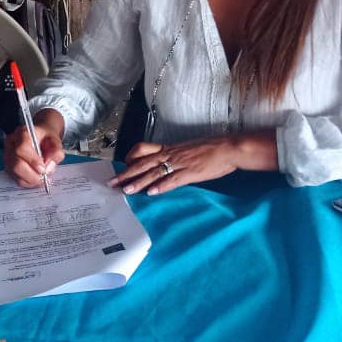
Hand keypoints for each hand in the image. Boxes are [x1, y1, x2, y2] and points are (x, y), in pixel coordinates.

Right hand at [3, 120, 64, 187]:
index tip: (44, 168)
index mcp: (22, 133)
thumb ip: (56, 152)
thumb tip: (48, 166)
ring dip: (31, 180)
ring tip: (44, 178)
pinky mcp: (9, 167)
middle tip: (45, 177)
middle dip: (32, 175)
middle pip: (16, 164)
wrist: (42, 138)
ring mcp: (8, 157)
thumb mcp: (56, 141)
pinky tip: (38, 179)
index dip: (32, 161)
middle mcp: (11, 144)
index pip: (21, 149)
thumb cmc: (47, 138)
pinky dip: (29, 182)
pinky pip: (17, 179)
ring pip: (16, 174)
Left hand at [113, 135, 267, 195]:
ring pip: (154, 172)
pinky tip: (151, 193)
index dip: (130, 157)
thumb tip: (168, 165)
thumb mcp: (189, 150)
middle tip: (112, 182)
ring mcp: (180, 163)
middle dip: (126, 173)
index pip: (144, 149)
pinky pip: (172, 180)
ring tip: (126, 190)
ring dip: (139, 182)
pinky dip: (161, 186)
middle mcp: (171, 154)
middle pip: (143, 162)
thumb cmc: (212, 149)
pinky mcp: (190, 172)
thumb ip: (176, 157)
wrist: (228, 148)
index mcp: (170, 148)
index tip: (121, 165)